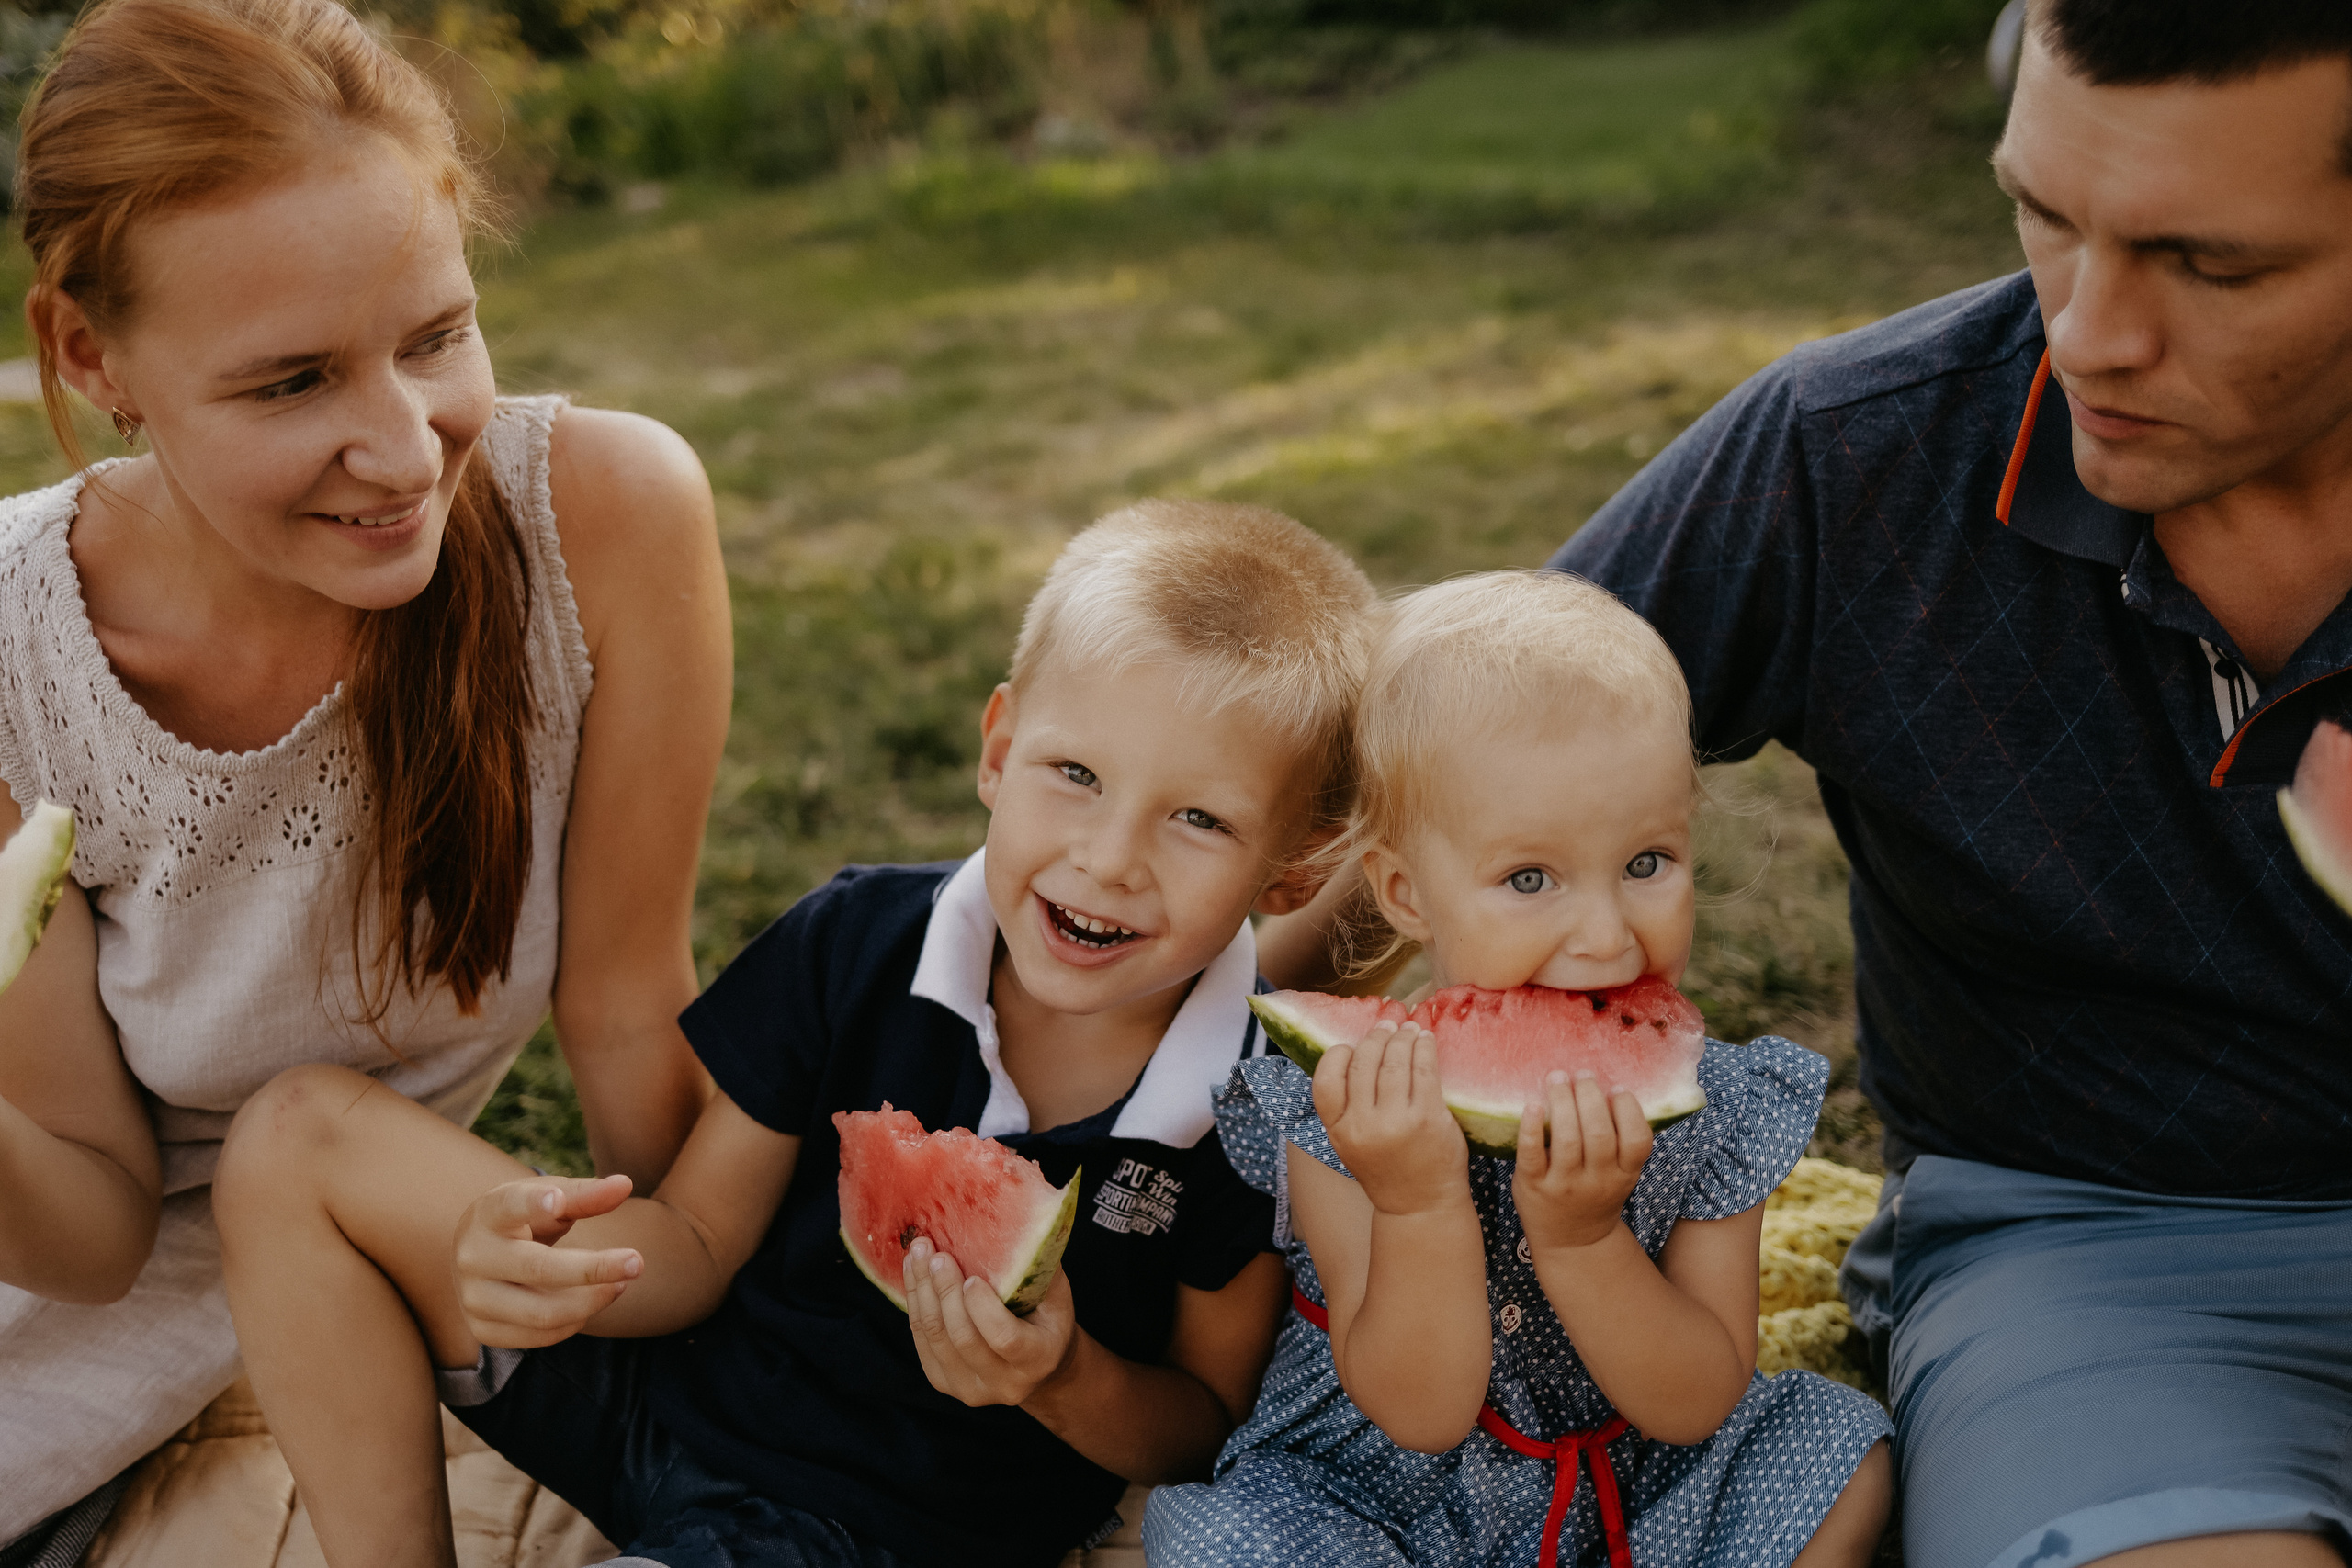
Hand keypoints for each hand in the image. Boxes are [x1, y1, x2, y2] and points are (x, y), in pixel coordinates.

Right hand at [451, 1174, 642, 1348]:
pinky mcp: (482, 1329)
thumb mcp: (550, 1198)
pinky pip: (540, 1336)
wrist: (482, 1257)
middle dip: (592, 1269)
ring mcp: (473, 1298)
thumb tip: (625, 1185)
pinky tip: (592, 1302)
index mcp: (487, 1214)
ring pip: (543, 1312)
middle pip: (538, 1269)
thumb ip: (585, 1194)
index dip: (532, 1204)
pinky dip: (574, 1322)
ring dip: (592, 1301)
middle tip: (637, 1262)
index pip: (508, 1206)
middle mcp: (473, 1257)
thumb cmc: (525, 1218)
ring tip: (621, 1284)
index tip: (558, 1200)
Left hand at [902, 1237, 1077, 1407]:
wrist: (1037, 1365)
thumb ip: (1038, 1265)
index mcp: (1038, 1359)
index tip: (972, 1276)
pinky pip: (921, 1341)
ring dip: (922, 1292)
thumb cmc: (1047, 1318)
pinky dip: (915, 1304)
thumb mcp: (1056, 1293)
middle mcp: (1004, 1384)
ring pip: (935, 1338)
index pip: (1005, 1338)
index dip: (983, 1309)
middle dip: (944, 1291)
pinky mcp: (943, 1382)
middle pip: (962, 1337)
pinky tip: (913, 1274)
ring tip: (918, 1254)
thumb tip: (1022, 1214)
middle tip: (935, 1253)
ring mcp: (969, 1389)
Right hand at [1312, 1021, 1469, 1218]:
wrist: (1420, 1206)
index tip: (1352, 1045)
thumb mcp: (1351, 1144)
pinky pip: (1423, 1070)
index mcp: (1338, 1131)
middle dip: (1375, 1036)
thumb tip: (1355, 1053)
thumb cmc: (1387, 1169)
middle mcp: (1362, 1126)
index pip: (1325, 1079)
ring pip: (1393, 1062)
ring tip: (1408, 1027)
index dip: (1338, 1054)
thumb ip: (1348, 1107)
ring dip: (1401, 1037)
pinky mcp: (1427, 1117)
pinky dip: (1424, 1048)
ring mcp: (1395, 1121)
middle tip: (1387, 1023)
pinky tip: (1425, 1040)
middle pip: (1362, 1063)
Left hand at [1513, 1072, 1650, 1252]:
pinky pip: (1531, 1154)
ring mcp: (1565, 1185)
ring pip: (1567, 1140)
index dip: (1629, 1110)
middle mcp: (1597, 1181)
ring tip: (1557, 1078)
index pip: (1637, 1140)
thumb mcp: (1619, 1174)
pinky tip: (1532, 1105)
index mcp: (1624, 1174)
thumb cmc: (1595, 1193)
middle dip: (1590, 1097)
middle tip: (1582, 1074)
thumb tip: (1608, 1085)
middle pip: (1599, 1134)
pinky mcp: (1533, 1186)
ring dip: (1562, 1102)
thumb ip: (1619, 1141)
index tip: (1617, 1088)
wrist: (1572, 1241)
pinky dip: (1531, 1127)